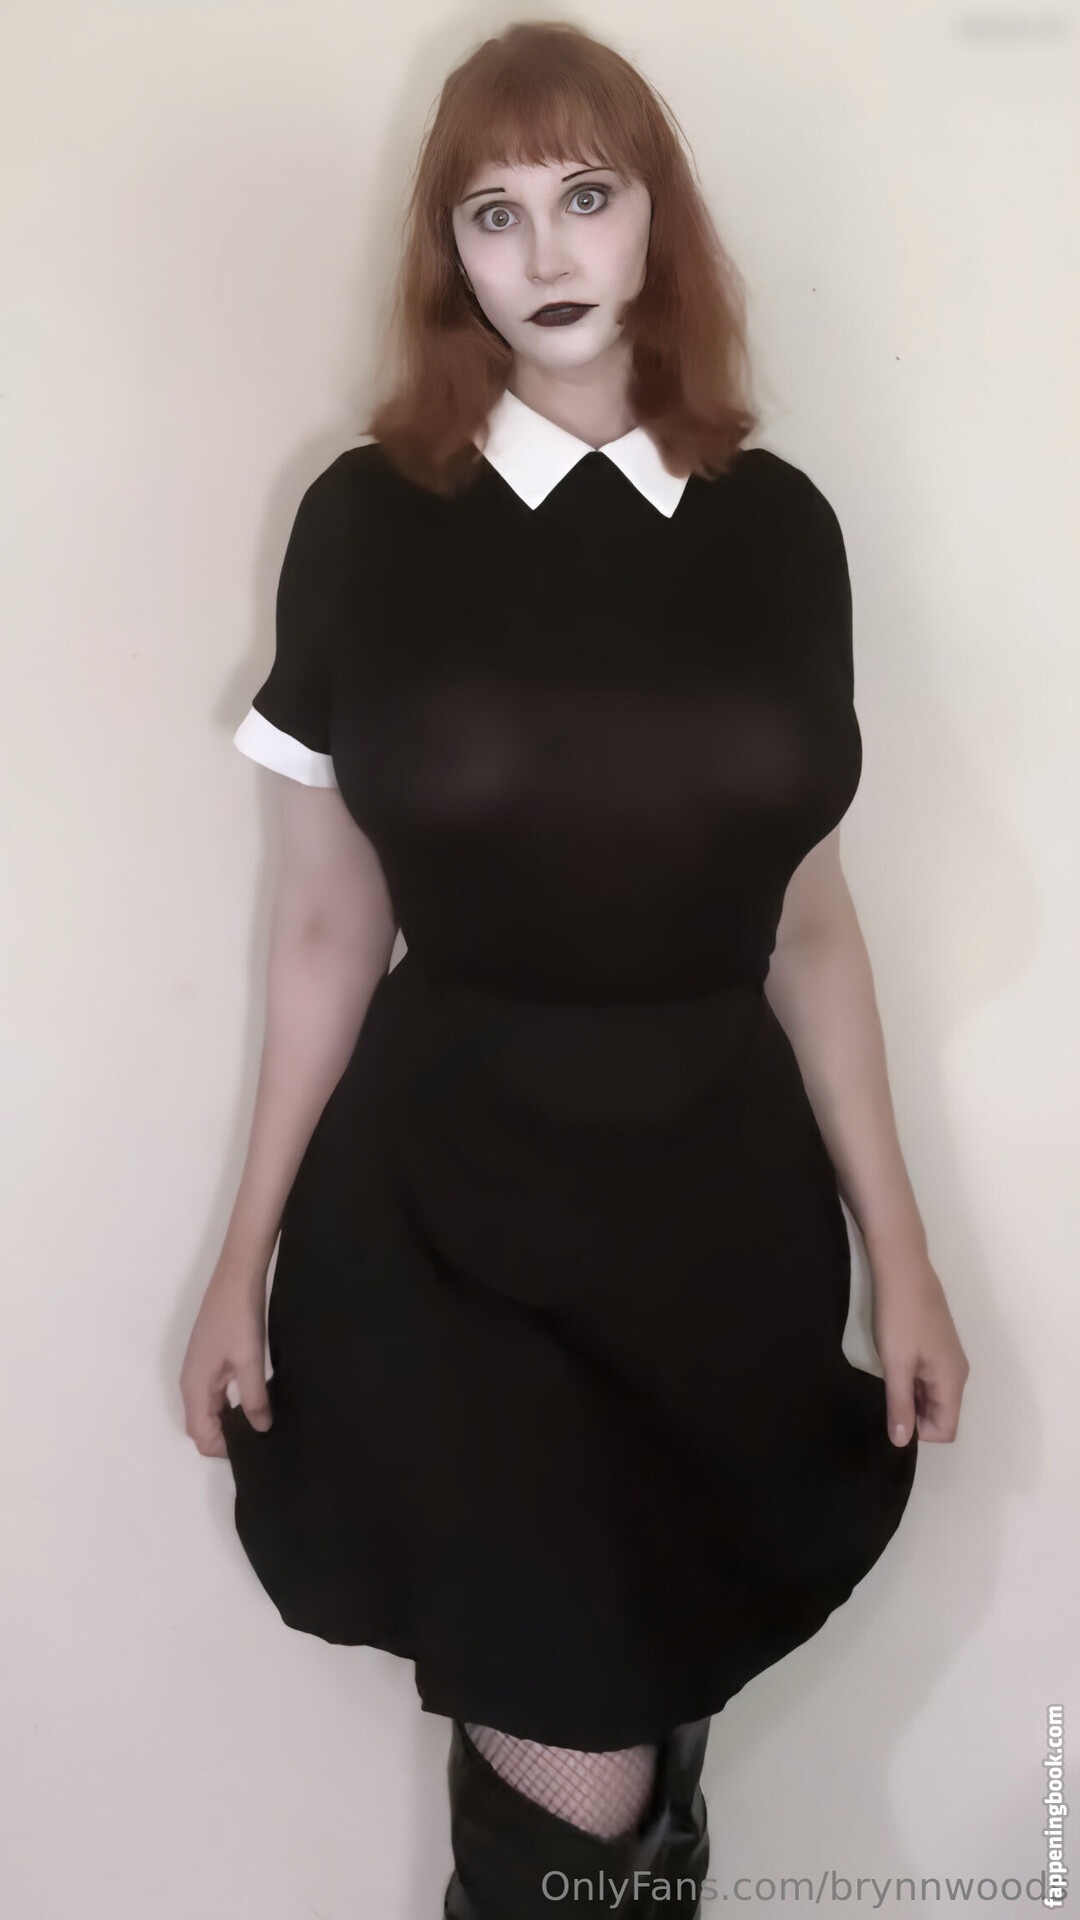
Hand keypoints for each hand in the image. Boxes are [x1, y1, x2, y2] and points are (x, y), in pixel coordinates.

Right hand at [180, 1261, 272, 1457]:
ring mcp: (198, 1369)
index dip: (224, 1448)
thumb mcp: (250, 1361)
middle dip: (225, 1437)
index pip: (201, 1437)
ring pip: (209, 1409)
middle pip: (202, 1426)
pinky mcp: (208, 1358)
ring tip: (261, 1419)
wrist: (236, 1276)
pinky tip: (254, 1397)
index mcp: (195, 1387)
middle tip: (260, 1434)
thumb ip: (253, 1399)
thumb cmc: (239, 1318)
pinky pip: (214, 1393)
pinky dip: (229, 1403)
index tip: (254, 1446)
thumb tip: (261, 1429)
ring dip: (228, 1420)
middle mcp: (190, 1382)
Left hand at [870, 1254, 969, 1446]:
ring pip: (931, 1396)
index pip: (946, 1430)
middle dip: (913, 1414)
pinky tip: (891, 1365)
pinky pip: (927, 1378)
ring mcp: (948, 1359)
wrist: (903, 1269)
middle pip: (940, 1414)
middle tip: (883, 1397)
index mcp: (952, 1381)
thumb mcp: (896, 1364)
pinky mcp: (937, 1347)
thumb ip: (900, 1405)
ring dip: (909, 1396)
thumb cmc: (900, 1317)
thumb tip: (901, 1442)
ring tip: (885, 1380)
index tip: (892, 1413)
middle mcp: (957, 1374)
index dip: (919, 1431)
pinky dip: (910, 1380)